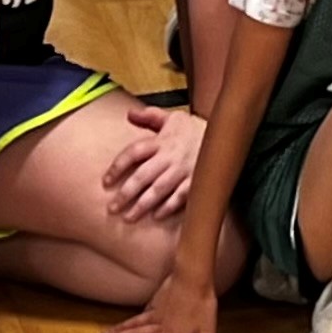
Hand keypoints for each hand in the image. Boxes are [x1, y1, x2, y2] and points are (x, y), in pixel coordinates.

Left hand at [99, 99, 203, 223]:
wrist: (225, 135)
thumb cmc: (194, 129)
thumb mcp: (172, 118)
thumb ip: (150, 117)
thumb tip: (129, 114)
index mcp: (162, 140)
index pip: (134, 152)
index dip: (118, 166)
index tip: (106, 181)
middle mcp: (170, 156)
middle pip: (143, 176)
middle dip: (126, 193)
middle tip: (112, 208)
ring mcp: (184, 170)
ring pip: (159, 190)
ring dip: (142, 205)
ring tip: (128, 217)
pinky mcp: (197, 181)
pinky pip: (181, 197)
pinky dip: (168, 207)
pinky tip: (156, 216)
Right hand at [106, 253, 221, 332]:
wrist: (193, 277)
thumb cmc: (202, 305)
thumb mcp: (208, 330)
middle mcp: (160, 326)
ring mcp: (157, 312)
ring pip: (136, 323)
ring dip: (121, 329)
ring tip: (107, 332)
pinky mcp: (157, 300)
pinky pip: (143, 312)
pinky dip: (135, 317)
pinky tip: (131, 319)